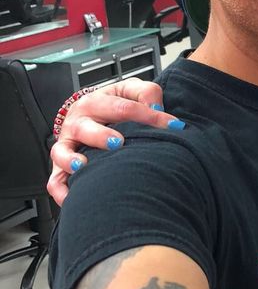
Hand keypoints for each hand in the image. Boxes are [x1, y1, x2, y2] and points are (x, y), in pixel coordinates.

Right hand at [48, 79, 181, 203]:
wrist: (90, 113)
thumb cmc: (114, 105)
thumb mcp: (131, 91)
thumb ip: (147, 94)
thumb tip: (158, 109)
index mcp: (97, 101)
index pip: (124, 107)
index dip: (150, 117)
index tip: (173, 127)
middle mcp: (78, 122)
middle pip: (85, 128)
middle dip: (100, 135)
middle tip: (118, 143)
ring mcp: (68, 144)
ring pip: (62, 152)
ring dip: (71, 160)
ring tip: (84, 166)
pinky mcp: (61, 166)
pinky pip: (55, 181)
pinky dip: (60, 190)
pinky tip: (72, 197)